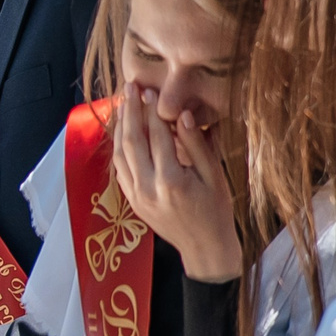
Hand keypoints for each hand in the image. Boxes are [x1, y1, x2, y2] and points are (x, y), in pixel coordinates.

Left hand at [110, 85, 240, 282]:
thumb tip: (182, 115)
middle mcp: (148, 188)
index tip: (150, 90)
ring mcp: (136, 196)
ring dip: (120, 126)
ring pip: (120, 154)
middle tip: (130, 87)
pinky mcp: (132, 201)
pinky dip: (119, 146)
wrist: (204, 247)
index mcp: (171, 181)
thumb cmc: (216, 211)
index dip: (152, 111)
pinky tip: (123, 131)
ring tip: (123, 103)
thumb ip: (196, 145)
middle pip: (132, 141)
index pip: (157, 137)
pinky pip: (119, 168)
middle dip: (130, 111)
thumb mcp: (214, 176)